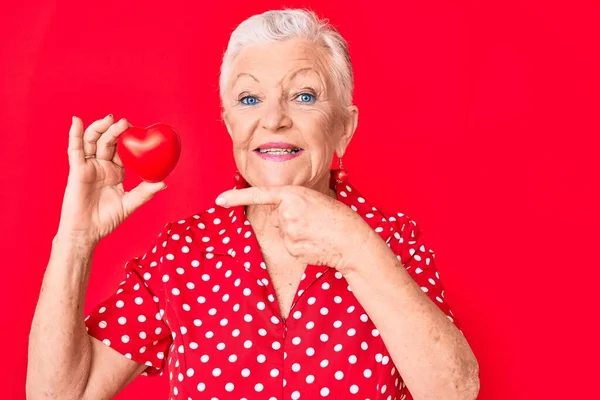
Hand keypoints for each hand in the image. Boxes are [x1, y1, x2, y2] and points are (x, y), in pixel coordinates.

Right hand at [56, 115, 166, 243]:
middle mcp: (102, 166)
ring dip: (99, 128)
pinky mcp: (77, 170)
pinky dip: (75, 134)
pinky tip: (77, 121)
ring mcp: (89, 167)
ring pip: (93, 141)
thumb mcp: (130, 204)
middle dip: (116, 130)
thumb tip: (164, 183)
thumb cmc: (107, 220)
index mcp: (116, 171)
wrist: (88, 232)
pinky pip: (75, 150)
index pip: (122, 150)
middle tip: (126, 122)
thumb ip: (145, 193)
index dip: (129, 139)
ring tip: (110, 119)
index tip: (138, 130)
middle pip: (108, 142)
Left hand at [215, 186, 374, 272]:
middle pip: (279, 218)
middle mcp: (287, 211)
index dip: (237, 197)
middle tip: (314, 221)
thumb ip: (294, 204)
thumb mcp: (315, 200)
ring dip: (298, 235)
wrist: (352, 239)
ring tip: (318, 232)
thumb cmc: (337, 218)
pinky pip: (290, 247)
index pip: (260, 195)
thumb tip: (282, 216)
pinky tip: (316, 244)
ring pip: (285, 234)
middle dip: (292, 220)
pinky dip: (301, 247)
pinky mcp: (292, 248)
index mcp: (293, 194)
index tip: (219, 199)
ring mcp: (289, 231)